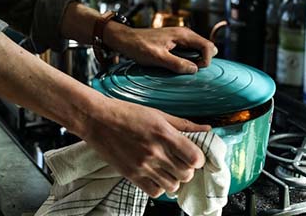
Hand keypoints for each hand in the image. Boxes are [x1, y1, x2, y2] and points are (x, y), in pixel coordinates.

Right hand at [84, 97, 210, 196]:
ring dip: (174, 178)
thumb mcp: (158, 113)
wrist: (98, 120)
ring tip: (168, 166)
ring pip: (173, 186)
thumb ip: (184, 124)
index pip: (194, 158)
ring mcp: (143, 166)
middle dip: (187, 168)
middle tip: (180, 159)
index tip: (193, 153)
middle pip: (186, 174)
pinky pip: (155, 192)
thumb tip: (207, 128)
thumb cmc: (128, 113)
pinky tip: (156, 174)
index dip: (198, 157)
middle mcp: (155, 152)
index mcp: (164, 134)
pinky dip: (160, 186)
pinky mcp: (131, 175)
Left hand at [103, 23, 217, 73]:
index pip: (208, 46)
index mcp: (183, 34)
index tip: (196, 70)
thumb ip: (176, 63)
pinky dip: (189, 60)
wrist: (125, 39)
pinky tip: (178, 67)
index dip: (207, 60)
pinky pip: (189, 51)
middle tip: (190, 71)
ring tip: (183, 70)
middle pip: (206, 47)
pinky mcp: (175, 43)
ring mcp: (180, 38)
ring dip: (196, 61)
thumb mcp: (157, 57)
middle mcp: (185, 34)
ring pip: (198, 50)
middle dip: (204, 61)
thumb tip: (194, 70)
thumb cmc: (139, 46)